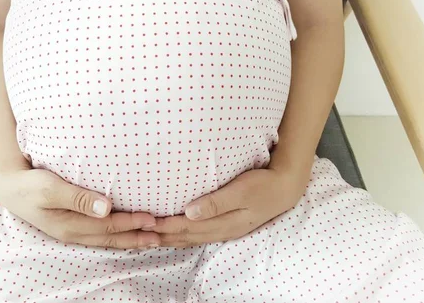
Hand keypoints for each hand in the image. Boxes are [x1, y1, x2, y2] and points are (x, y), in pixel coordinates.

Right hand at [0, 161, 159, 248]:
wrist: (10, 187)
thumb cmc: (30, 184)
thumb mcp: (50, 188)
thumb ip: (78, 198)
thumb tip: (106, 207)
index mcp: (70, 225)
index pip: (108, 226)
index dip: (131, 223)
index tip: (152, 218)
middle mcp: (73, 233)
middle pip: (111, 238)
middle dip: (137, 236)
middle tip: (162, 234)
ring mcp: (72, 232)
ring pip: (107, 239)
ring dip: (130, 239)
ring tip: (152, 239)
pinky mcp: (72, 226)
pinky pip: (99, 235)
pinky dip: (117, 236)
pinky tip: (127, 234)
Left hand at [148, 164, 308, 246]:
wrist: (285, 189)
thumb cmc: (263, 184)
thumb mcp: (242, 190)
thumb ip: (216, 202)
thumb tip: (190, 212)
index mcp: (224, 223)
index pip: (187, 227)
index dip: (165, 226)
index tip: (145, 222)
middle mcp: (222, 231)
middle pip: (186, 236)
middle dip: (162, 235)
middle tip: (138, 231)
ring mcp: (225, 231)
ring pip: (191, 238)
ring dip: (170, 238)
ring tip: (149, 236)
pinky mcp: (226, 226)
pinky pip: (199, 235)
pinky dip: (183, 236)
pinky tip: (174, 234)